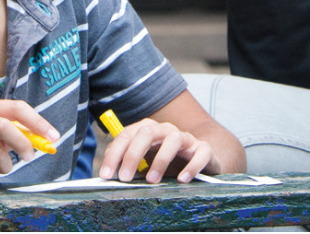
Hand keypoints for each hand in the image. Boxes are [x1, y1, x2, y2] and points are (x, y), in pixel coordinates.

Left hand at [100, 117, 220, 183]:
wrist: (201, 159)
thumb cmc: (168, 161)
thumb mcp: (145, 162)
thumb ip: (128, 163)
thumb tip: (108, 175)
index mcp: (147, 130)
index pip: (126, 136)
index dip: (114, 154)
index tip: (106, 174)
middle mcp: (165, 130)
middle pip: (146, 134)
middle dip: (132, 155)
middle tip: (124, 177)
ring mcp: (185, 138)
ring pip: (172, 140)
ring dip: (160, 160)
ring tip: (151, 180)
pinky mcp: (203, 149)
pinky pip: (199, 154)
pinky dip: (191, 166)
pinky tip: (182, 179)